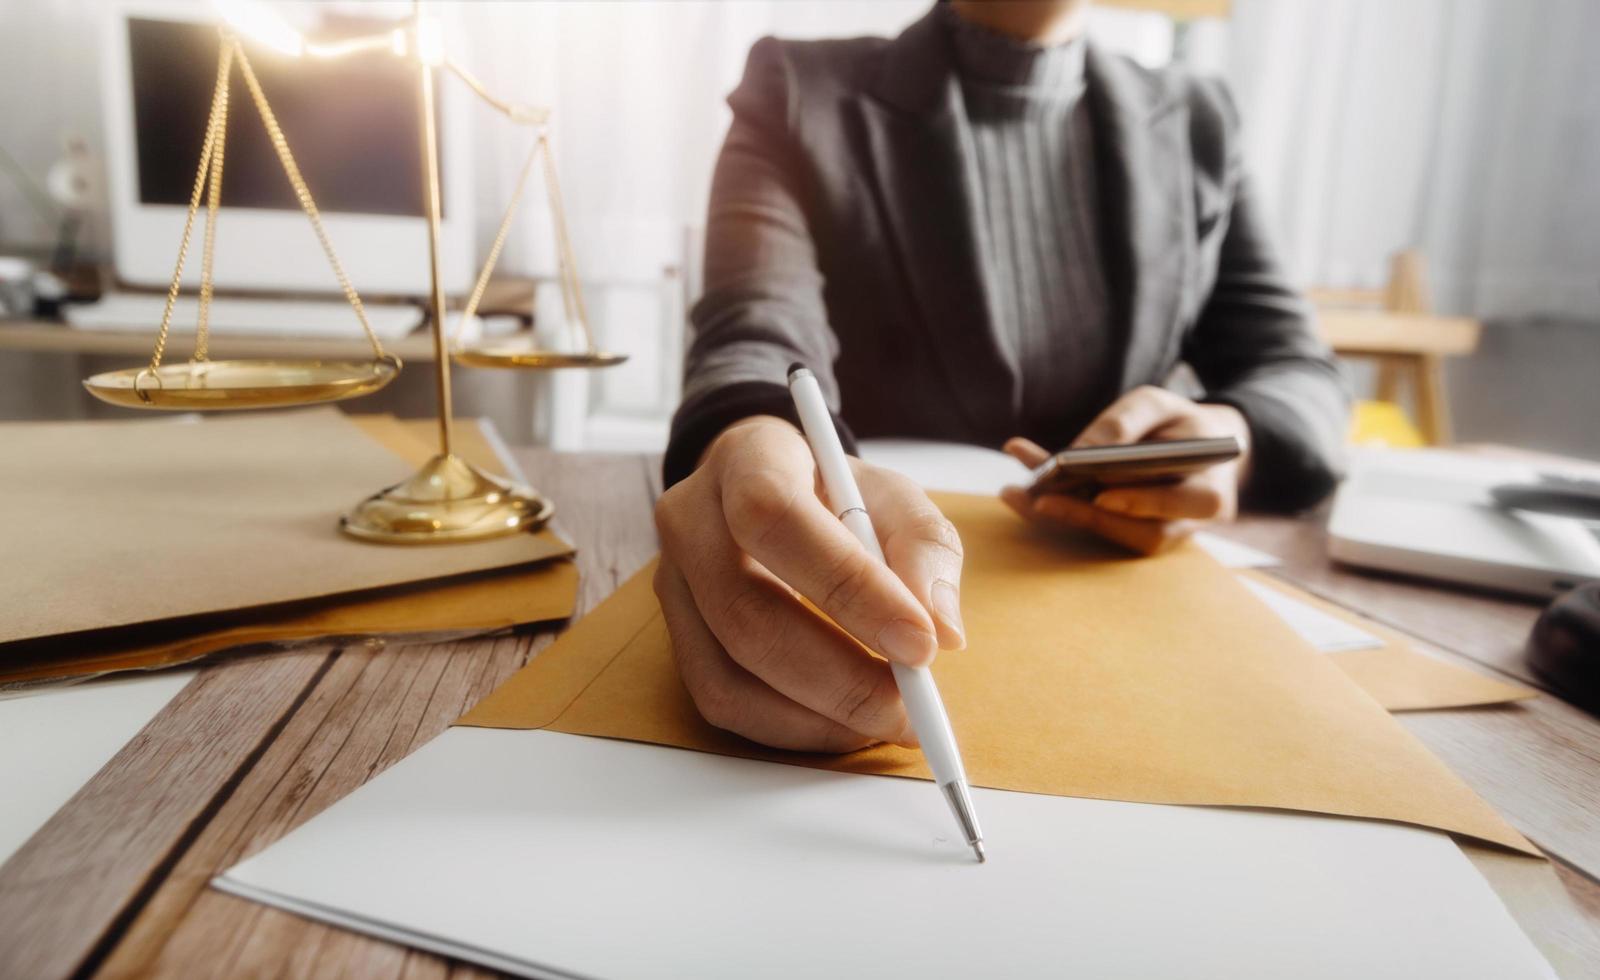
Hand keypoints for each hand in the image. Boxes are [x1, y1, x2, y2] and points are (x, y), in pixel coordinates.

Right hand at [653, 416, 965, 752]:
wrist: (772, 495)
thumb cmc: (836, 496)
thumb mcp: (893, 497)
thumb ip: (924, 549)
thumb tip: (941, 631)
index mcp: (747, 460)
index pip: (774, 517)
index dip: (848, 587)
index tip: (920, 643)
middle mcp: (691, 519)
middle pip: (744, 611)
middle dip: (839, 677)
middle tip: (910, 707)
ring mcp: (673, 583)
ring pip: (726, 674)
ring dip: (817, 716)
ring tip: (886, 719)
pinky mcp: (676, 637)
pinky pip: (722, 702)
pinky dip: (792, 728)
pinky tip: (844, 722)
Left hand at [1000, 385, 1251, 555]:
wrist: (1192, 446)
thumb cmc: (1175, 422)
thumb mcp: (1158, 405)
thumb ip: (1126, 423)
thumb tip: (1080, 453)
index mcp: (1213, 487)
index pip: (1190, 502)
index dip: (1145, 501)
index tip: (1101, 492)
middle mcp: (1190, 524)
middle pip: (1145, 531)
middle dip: (1088, 514)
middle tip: (1038, 497)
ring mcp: (1161, 538)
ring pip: (1116, 538)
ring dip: (1066, 517)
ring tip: (1019, 495)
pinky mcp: (1128, 540)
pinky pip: (1095, 532)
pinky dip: (1060, 512)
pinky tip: (1024, 490)